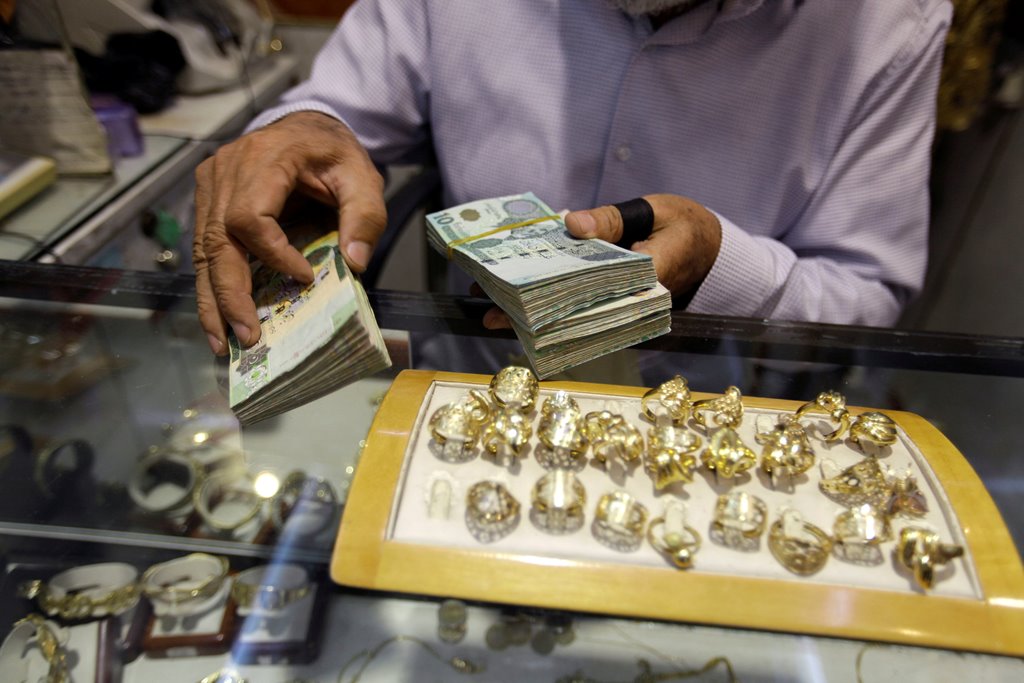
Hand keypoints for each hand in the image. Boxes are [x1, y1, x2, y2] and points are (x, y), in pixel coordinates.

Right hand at [193, 111, 386, 353]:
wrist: (307, 127)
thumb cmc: (334, 153)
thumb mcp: (362, 177)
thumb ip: (364, 217)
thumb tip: (354, 264)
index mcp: (264, 158)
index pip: (251, 216)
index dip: (273, 254)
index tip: (305, 277)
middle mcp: (226, 171)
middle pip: (217, 240)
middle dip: (230, 293)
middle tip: (247, 335)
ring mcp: (211, 185)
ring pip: (203, 251)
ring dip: (213, 299)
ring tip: (224, 341)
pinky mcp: (208, 201)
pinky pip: (205, 248)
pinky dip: (212, 286)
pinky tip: (219, 318)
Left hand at [480, 194, 720, 329]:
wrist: (712, 248)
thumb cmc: (685, 225)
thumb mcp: (653, 211)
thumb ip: (612, 218)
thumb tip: (571, 223)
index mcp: (649, 281)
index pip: (599, 298)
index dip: (557, 304)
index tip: (522, 306)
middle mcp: (634, 303)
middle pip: (578, 315)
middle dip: (534, 315)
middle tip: (492, 314)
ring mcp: (625, 307)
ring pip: (576, 315)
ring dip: (537, 312)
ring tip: (493, 308)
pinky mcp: (617, 303)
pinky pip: (582, 306)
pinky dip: (553, 301)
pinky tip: (519, 297)